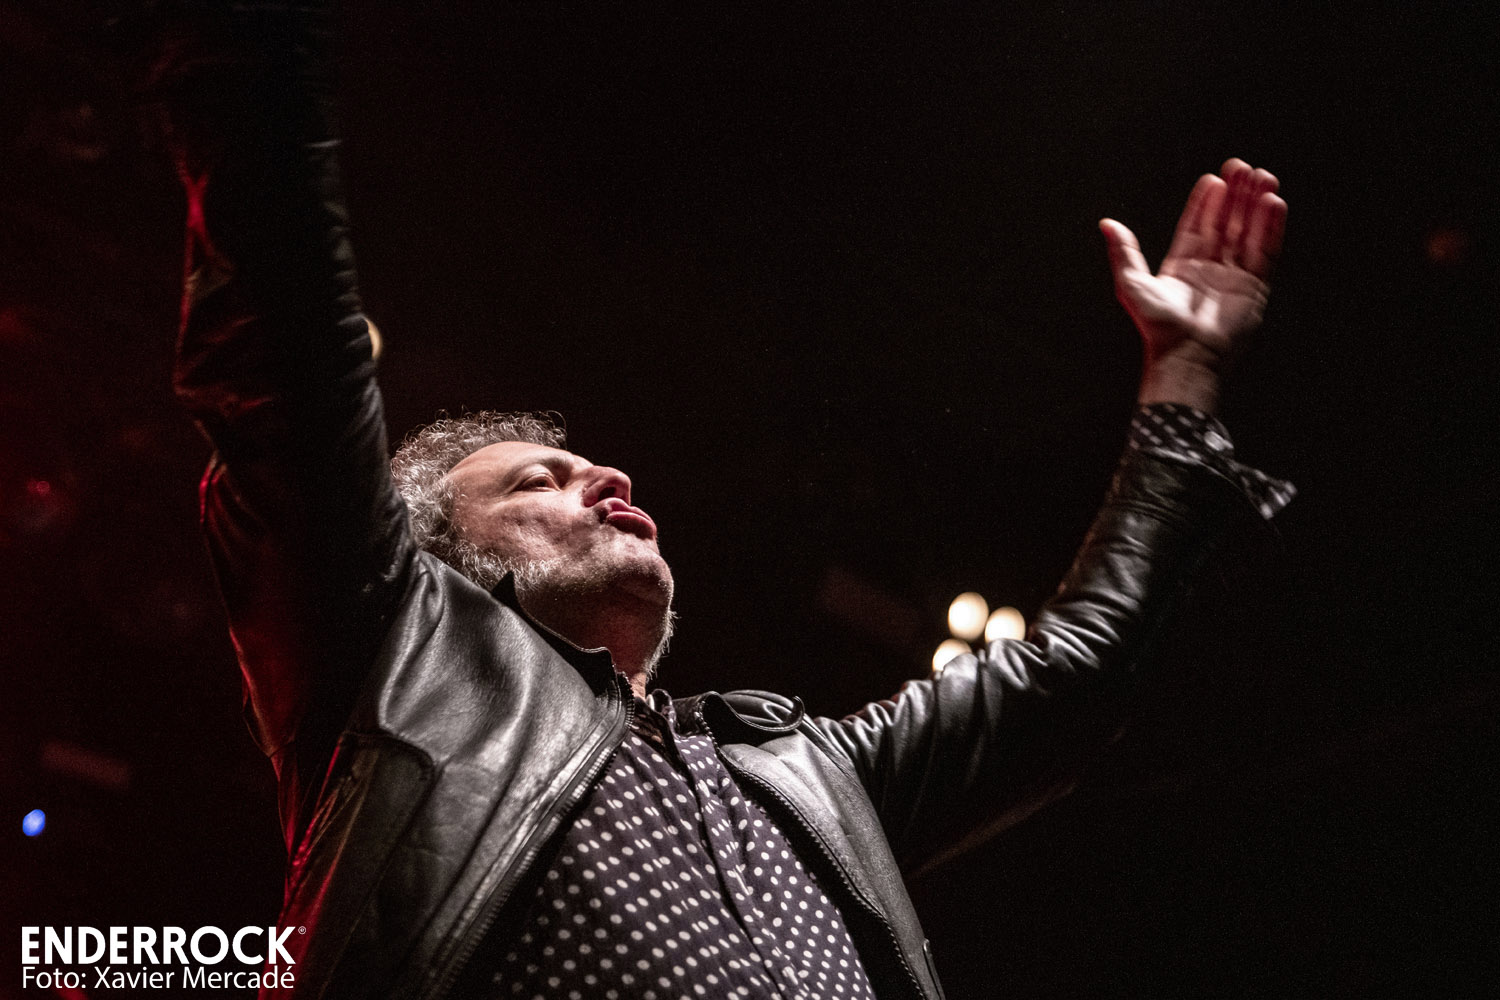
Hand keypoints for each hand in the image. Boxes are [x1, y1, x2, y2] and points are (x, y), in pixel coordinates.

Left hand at [1100, 158, 1286, 413]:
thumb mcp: (1133, 285)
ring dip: (1255, 206)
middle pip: (1226, 224)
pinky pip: (1266, 251)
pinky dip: (1271, 227)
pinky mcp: (1255, 288)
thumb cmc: (1158, 327)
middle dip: (1235, 196)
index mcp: (1183, 267)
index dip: (1206, 203)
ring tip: (1262, 177)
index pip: (1198, 227)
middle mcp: (1210, 270)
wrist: (1187, 358)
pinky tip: (1274, 203)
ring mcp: (1234, 277)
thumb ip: (1124, 253)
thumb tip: (1107, 223)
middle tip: (1241, 168)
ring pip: (1248, 233)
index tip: (1213, 178)